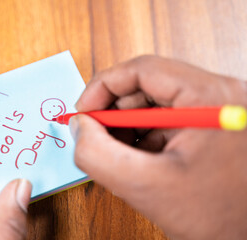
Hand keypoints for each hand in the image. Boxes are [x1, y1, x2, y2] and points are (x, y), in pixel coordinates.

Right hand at [72, 56, 246, 238]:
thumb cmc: (219, 219)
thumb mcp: (146, 187)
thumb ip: (97, 154)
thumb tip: (79, 127)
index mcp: (211, 98)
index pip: (142, 69)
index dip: (103, 87)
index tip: (83, 110)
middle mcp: (219, 95)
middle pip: (148, 84)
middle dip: (113, 111)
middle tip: (94, 134)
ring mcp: (217, 111)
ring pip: (155, 104)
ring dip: (128, 127)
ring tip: (118, 154)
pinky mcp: (213, 126)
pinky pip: (167, 120)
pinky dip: (145, 137)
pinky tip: (140, 160)